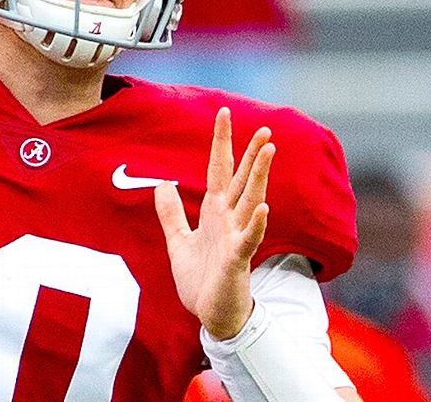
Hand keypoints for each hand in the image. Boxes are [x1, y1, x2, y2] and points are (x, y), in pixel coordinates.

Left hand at [155, 107, 274, 339]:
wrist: (210, 315)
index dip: (220, 142)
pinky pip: (248, 238)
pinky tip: (263, 206)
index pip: (219, 170)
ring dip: (259, 176)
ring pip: (250, 200)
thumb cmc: (200, 280)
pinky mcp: (237, 259)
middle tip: (264, 128)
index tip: (223, 113)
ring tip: (269, 150)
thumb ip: (172, 214)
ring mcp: (236, 238)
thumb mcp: (178, 242)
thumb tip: (162, 185)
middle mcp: (229, 220)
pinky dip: (256, 223)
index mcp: (214, 212)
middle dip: (252, 154)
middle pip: (242, 180)